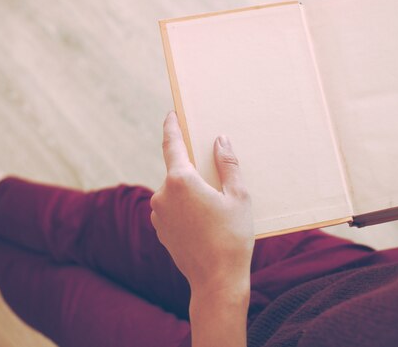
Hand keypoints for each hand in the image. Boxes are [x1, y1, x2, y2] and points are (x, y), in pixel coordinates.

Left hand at [150, 111, 254, 295]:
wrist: (217, 282)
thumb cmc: (232, 237)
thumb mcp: (238, 197)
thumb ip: (228, 164)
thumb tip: (220, 140)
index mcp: (180, 180)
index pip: (171, 144)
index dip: (171, 126)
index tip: (170, 114)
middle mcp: (163, 194)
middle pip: (177, 170)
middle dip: (193, 169)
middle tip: (215, 176)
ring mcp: (158, 214)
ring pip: (175, 191)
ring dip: (190, 191)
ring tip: (215, 205)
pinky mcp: (160, 230)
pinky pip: (172, 209)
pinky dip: (186, 207)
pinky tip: (205, 220)